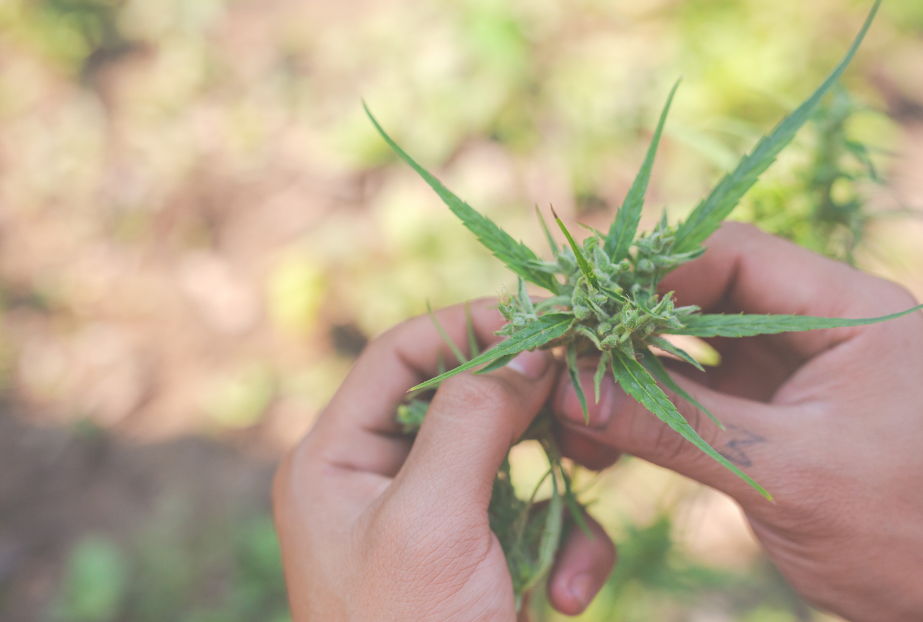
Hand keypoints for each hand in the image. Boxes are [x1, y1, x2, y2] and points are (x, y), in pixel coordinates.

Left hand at [273, 301, 614, 620]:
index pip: (402, 354)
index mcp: (336, 458)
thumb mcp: (432, 520)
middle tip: (586, 412)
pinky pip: (529, 519)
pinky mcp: (473, 559)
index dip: (471, 327)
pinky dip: (565, 549)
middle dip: (530, 418)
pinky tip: (570, 596)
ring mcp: (428, 521)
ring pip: (511, 462)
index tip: (546, 326)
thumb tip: (526, 349)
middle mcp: (376, 478)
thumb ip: (473, 418)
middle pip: (463, 400)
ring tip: (572, 558)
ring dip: (559, 502)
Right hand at [553, 222, 922, 621]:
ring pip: (687, 336)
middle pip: (701, 289)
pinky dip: (645, 397)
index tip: (588, 311)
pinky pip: (690, 382)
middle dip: (630, 322)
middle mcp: (815, 321)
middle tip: (564, 348)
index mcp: (848, 309)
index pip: (734, 253)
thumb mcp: (782, 473)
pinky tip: (603, 421)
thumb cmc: (896, 536)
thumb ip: (674, 424)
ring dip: (630, 363)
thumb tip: (568, 390)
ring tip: (573, 391)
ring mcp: (787, 362)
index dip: (654, 274)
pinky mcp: (764, 404)